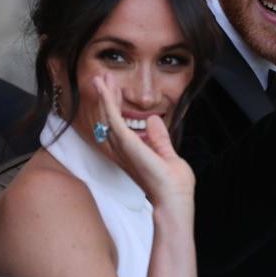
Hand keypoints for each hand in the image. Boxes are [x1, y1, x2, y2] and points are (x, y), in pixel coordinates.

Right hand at [92, 75, 194, 204]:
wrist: (174, 199)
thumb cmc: (173, 185)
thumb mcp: (167, 154)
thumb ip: (159, 138)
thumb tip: (154, 120)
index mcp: (131, 152)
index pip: (119, 124)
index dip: (115, 105)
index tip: (116, 88)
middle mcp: (122, 150)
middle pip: (108, 118)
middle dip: (106, 96)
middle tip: (103, 77)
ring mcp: (123, 147)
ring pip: (107, 116)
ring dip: (104, 95)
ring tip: (101, 77)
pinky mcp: (126, 143)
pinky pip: (112, 118)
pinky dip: (108, 101)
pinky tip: (105, 88)